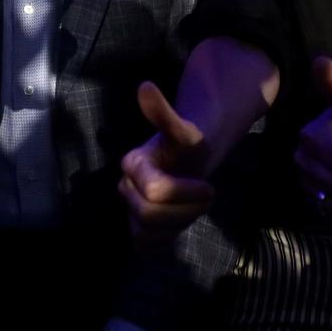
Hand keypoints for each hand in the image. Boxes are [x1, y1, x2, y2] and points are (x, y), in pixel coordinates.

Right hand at [118, 82, 213, 247]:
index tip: (207, 185)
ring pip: (148, 233)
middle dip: (185, 210)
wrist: (188, 163)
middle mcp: (125, 187)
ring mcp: (129, 209)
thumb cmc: (189, 147)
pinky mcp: (136, 229)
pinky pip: (146, 245)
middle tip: (203, 197)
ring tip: (192, 208)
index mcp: (133, 163)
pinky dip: (166, 238)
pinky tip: (178, 221)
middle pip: (151, 215)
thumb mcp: (187, 131)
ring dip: (180, 224)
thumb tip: (145, 85)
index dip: (188, 193)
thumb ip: (165, 113)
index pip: (158, 191)